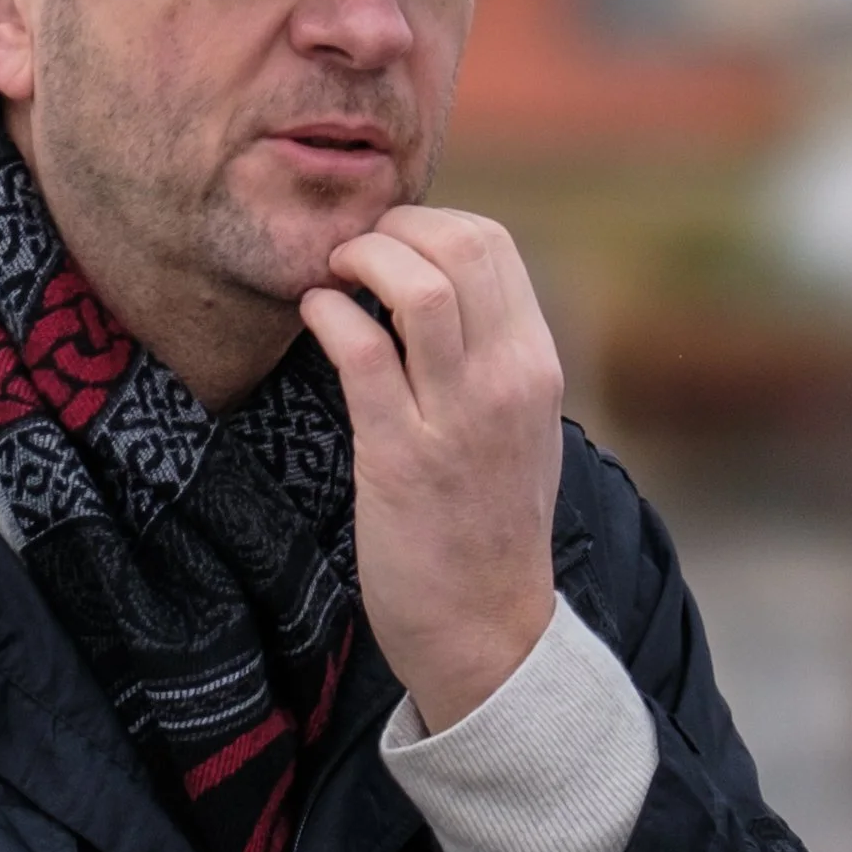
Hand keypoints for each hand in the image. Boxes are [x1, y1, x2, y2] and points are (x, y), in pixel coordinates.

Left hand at [300, 206, 563, 733]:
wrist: (488, 629)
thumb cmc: (488, 524)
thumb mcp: (517, 427)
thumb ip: (489, 357)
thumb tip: (433, 290)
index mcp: (536, 364)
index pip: (493, 244)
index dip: (427, 222)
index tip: (385, 244)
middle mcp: (508, 380)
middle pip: (462, 245)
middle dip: (392, 227)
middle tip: (350, 253)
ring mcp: (459, 418)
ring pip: (419, 287)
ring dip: (360, 260)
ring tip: (332, 275)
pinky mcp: (402, 458)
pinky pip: (363, 354)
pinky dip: (330, 314)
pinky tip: (315, 315)